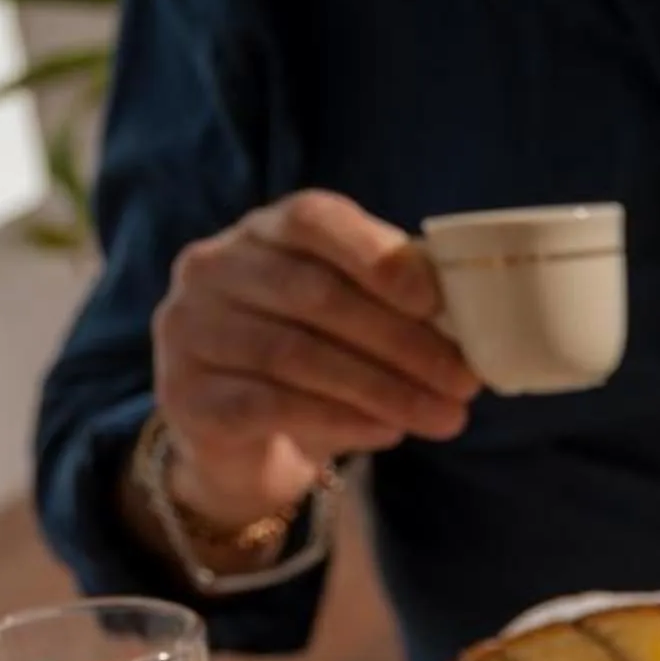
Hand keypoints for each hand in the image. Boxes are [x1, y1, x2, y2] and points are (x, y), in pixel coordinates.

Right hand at [152, 191, 477, 526]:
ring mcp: (189, 330)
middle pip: (314, 295)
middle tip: (464, 382)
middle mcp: (214, 269)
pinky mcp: (185, 394)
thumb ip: (396, 306)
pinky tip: (388, 432)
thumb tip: (474, 322)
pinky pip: (270, 405)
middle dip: (402, 342)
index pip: (312, 219)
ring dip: (384, 389)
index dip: (374, 255)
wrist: (242, 442)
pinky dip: (340, 420)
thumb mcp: (353, 323)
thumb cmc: (314, 365)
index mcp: (262, 233)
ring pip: (295, 354)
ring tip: (444, 417)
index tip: (433, 301)